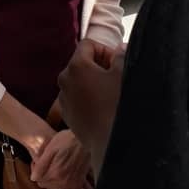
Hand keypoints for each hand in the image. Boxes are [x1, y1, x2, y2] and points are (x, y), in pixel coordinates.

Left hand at [31, 129, 90, 188]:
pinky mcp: (78, 184)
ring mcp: (72, 184)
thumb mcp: (51, 148)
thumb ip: (41, 165)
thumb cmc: (67, 140)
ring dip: (51, 186)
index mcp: (54, 172)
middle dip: (42, 177)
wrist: (84, 138)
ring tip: (52, 174)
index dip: (35, 171)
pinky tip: (60, 187)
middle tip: (45, 167)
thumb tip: (33, 178)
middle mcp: (63, 181)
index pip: (37, 180)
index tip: (37, 164)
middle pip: (44, 186)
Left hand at [58, 39, 125, 173]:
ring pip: (79, 82)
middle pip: (81, 62)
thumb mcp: (123, 74)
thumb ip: (120, 56)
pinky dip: (88, 98)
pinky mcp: (67, 116)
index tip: (118, 63)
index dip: (105, 49)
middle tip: (117, 76)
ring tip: (111, 94)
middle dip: (99, 66)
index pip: (88, 45)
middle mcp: (64, 80)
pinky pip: (77, 99)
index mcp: (76, 66)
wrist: (110, 143)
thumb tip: (119, 49)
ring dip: (93, 82)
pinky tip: (103, 108)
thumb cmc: (117, 104)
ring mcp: (64, 99)